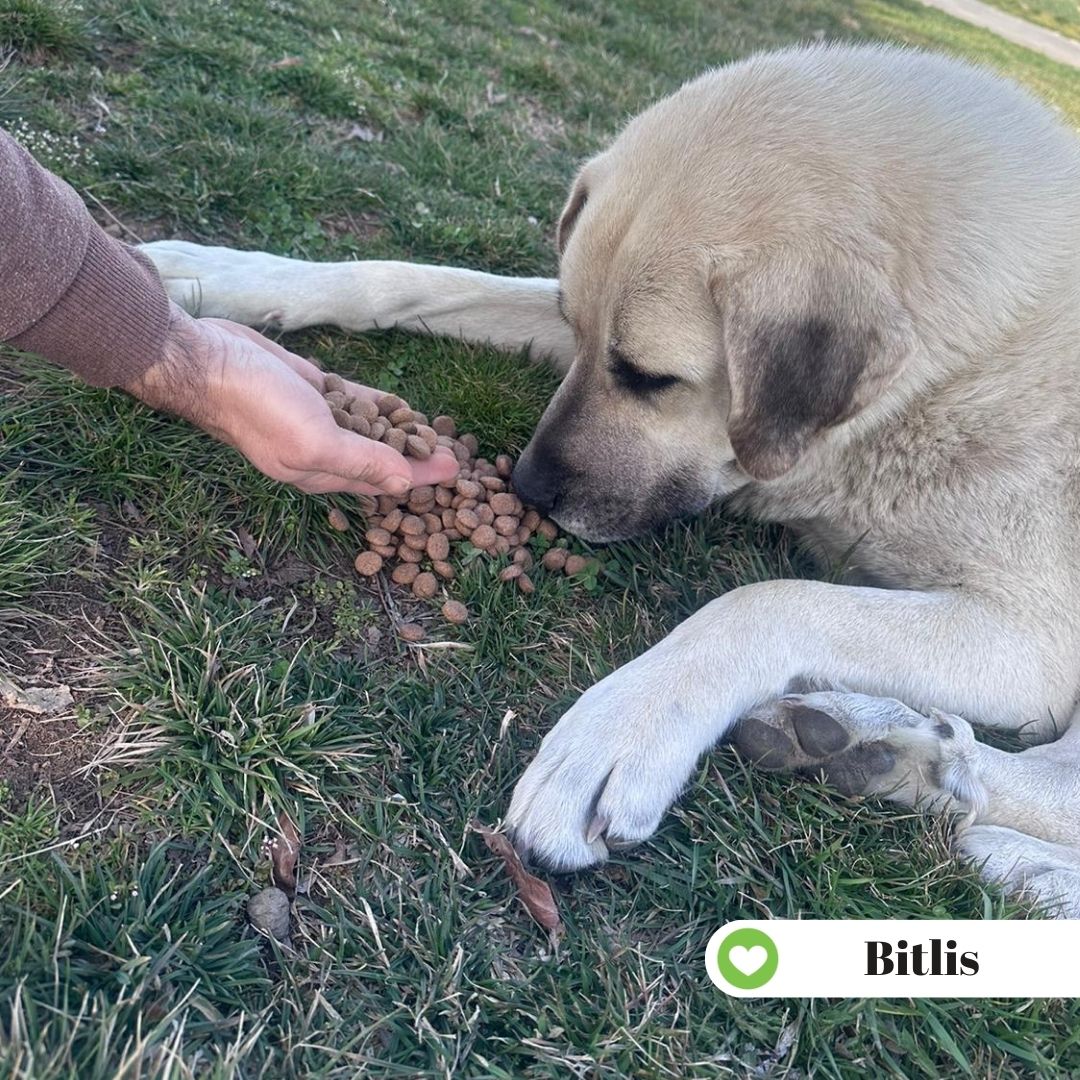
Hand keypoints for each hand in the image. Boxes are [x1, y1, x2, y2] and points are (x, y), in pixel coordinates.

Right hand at [126, 305, 458, 495]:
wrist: (209, 361)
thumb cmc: (257, 407)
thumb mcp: (314, 442)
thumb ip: (361, 462)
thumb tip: (404, 484)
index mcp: (320, 474)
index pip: (383, 481)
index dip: (421, 476)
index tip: (457, 469)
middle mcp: (320, 452)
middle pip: (381, 459)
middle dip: (417, 457)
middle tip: (455, 449)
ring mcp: (316, 419)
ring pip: (370, 429)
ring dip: (402, 431)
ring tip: (436, 431)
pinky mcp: (311, 389)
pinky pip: (354, 401)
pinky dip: (379, 404)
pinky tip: (402, 405)